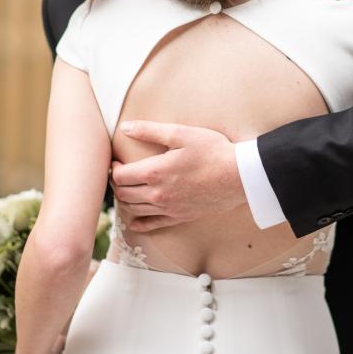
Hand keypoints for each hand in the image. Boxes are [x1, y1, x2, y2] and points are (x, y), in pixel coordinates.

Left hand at [111, 121, 246, 231]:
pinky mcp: (179, 217)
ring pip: (134, 210)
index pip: (121, 176)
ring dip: (125, 200)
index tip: (117, 161)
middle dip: (117, 184)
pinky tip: (135, 220)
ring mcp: (168, 208)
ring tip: (127, 190)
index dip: (114, 168)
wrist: (238, 176)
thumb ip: (150, 130)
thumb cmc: (212, 151)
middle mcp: (158, 194)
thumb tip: (125, 128)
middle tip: (120, 174)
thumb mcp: (181, 133)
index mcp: (155, 172)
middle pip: (124, 194)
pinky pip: (152, 225)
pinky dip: (138, 224)